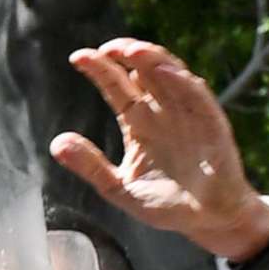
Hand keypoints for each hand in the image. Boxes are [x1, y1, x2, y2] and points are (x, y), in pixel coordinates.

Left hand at [55, 40, 268, 262]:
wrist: (207, 221)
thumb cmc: (166, 204)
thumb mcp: (118, 188)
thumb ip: (90, 166)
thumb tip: (56, 143)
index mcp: (139, 124)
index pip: (117, 88)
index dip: (99, 70)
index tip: (77, 57)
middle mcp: (163, 112)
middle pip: (143, 72)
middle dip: (126, 55)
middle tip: (105, 48)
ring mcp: (188, 115)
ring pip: (171, 75)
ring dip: (152, 60)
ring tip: (130, 50)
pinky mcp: (212, 124)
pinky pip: (197, 97)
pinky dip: (181, 82)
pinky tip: (163, 71)